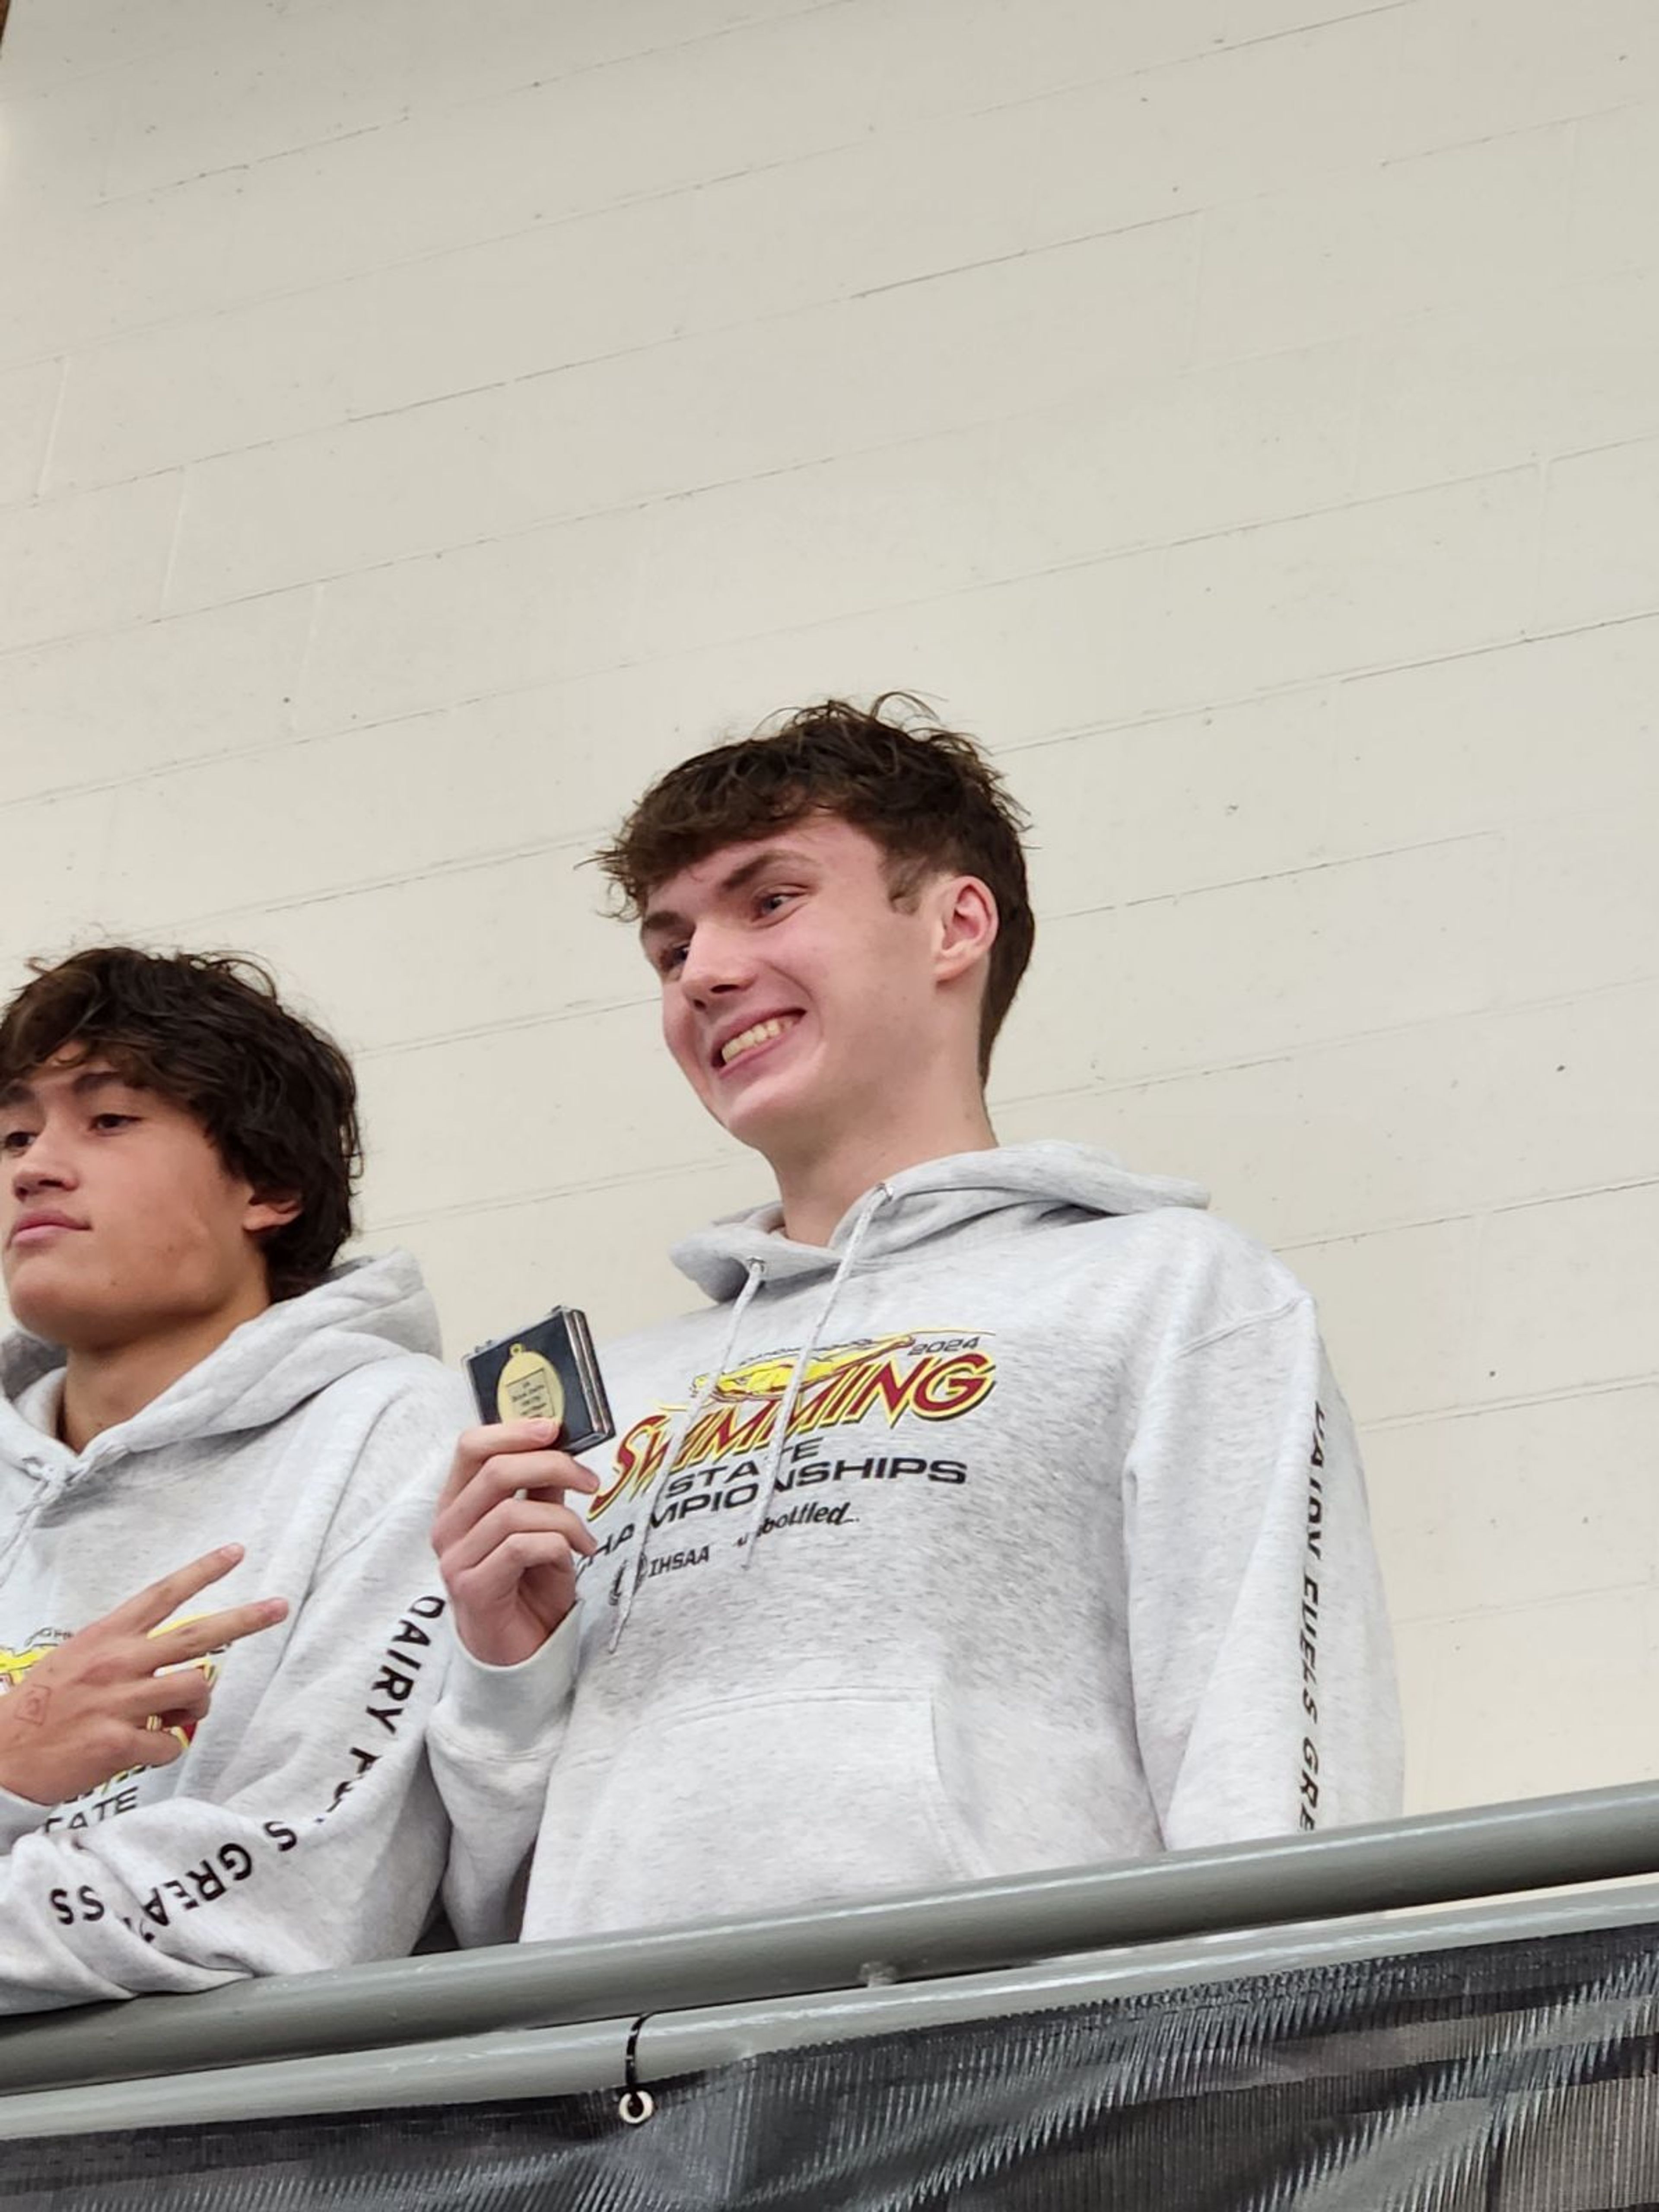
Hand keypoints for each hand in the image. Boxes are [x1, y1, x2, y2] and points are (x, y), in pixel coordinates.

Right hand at [0, 1545, 287, 1807]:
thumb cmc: (41, 1710)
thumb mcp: (76, 1662)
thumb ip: (125, 1656)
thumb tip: (170, 1663)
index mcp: (106, 1638)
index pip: (162, 1594)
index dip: (203, 1571)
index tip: (236, 1552)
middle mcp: (117, 1663)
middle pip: (197, 1635)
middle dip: (245, 1619)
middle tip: (279, 1607)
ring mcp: (118, 1702)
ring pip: (196, 1689)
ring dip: (201, 1705)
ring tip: (184, 1716)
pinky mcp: (117, 1743)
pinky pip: (171, 1743)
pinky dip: (168, 1748)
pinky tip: (147, 1750)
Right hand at [433, 1421, 599, 1667]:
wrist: (520, 1655)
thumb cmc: (528, 1587)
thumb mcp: (541, 1527)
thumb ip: (543, 1488)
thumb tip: (560, 1443)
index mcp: (458, 1503)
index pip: (471, 1447)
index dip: (513, 1430)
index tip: (555, 1427)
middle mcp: (448, 1528)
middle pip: (493, 1471)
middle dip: (552, 1465)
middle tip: (589, 1480)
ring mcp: (455, 1560)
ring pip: (511, 1511)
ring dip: (564, 1519)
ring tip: (585, 1538)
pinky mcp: (472, 1589)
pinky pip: (520, 1547)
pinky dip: (558, 1543)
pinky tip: (577, 1555)